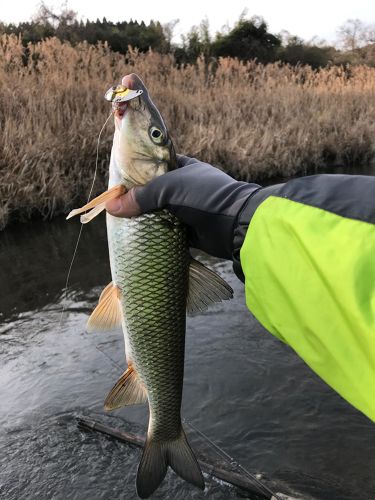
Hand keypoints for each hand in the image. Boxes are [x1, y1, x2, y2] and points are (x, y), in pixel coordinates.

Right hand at [106, 155, 259, 259]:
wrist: (234, 223)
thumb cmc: (204, 196)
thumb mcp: (169, 188)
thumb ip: (141, 196)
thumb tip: (112, 207)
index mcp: (185, 168)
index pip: (155, 168)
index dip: (137, 175)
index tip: (119, 185)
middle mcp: (187, 188)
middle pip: (155, 193)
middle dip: (139, 201)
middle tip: (117, 208)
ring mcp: (189, 210)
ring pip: (161, 214)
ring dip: (147, 220)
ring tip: (124, 224)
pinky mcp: (191, 231)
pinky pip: (169, 232)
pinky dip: (158, 235)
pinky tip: (140, 238)